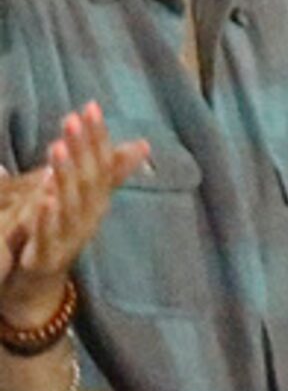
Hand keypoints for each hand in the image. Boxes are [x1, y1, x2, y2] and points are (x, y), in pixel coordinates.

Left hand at [0, 102, 147, 324]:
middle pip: (89, 177)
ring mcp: (70, 235)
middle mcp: (90, 214)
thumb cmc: (63, 232)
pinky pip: (50, 233)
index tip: (90, 106)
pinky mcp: (48, 255)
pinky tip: (44, 196)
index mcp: (98, 199)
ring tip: (58, 147)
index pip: (103, 161)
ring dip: (66, 175)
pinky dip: (49, 215)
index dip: (97, 135)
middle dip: (81, 147)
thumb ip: (110, 171)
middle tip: (72, 118)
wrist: (39, 284)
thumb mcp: (86, 200)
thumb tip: (144, 144)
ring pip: (71, 202)